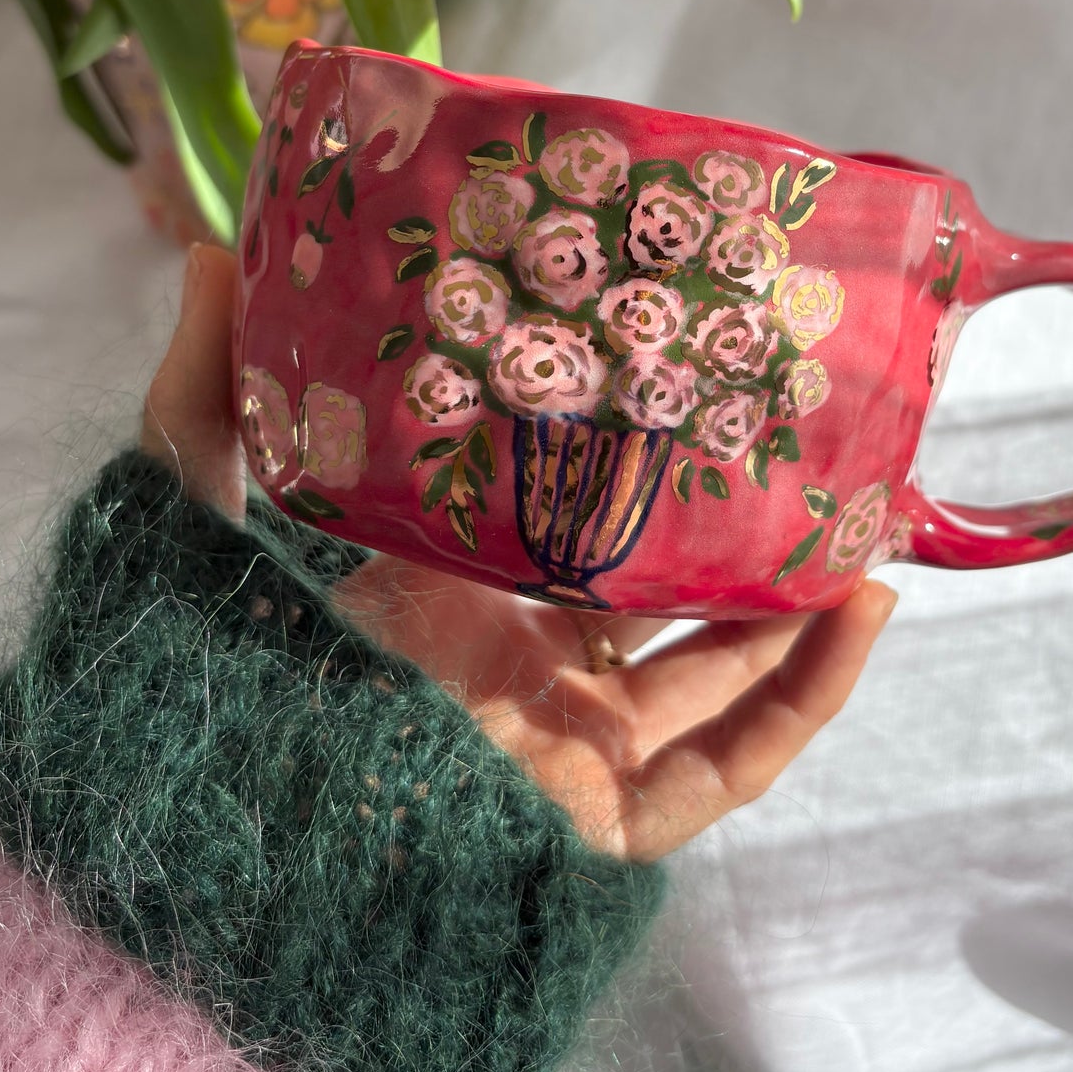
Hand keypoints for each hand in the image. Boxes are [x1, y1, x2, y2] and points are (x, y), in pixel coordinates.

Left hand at [142, 244, 897, 861]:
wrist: (223, 806)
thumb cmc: (213, 649)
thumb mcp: (206, 497)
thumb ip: (208, 386)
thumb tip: (209, 251)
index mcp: (447, 602)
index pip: (566, 539)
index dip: (642, 478)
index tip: (699, 399)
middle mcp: (516, 674)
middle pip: (660, 611)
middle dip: (745, 545)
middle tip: (809, 459)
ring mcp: (564, 751)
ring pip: (715, 687)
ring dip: (800, 614)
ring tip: (865, 526)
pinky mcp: (597, 820)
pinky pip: (727, 770)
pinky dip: (803, 699)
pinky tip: (858, 614)